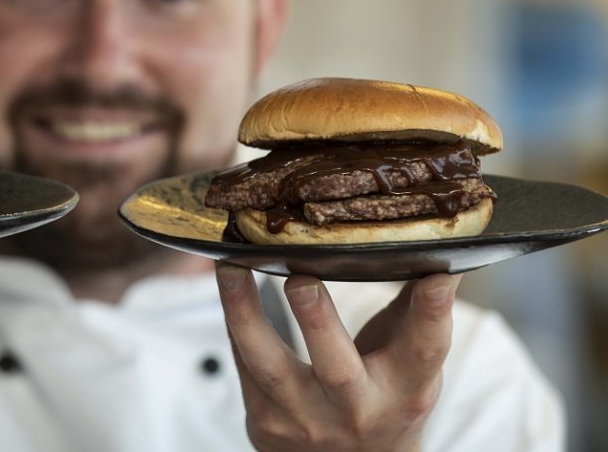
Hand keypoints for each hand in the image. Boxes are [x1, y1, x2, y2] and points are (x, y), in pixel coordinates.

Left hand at [217, 264, 459, 451]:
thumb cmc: (384, 398)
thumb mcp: (413, 366)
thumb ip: (420, 311)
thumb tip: (439, 246)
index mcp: (407, 390)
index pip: (425, 351)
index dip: (433, 314)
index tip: (436, 277)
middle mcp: (358, 410)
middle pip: (338, 369)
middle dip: (317, 323)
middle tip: (300, 279)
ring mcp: (307, 420)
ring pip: (271, 368)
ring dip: (245, 315)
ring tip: (230, 269)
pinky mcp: (266, 421)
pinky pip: (244, 367)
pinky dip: (233, 323)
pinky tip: (227, 283)